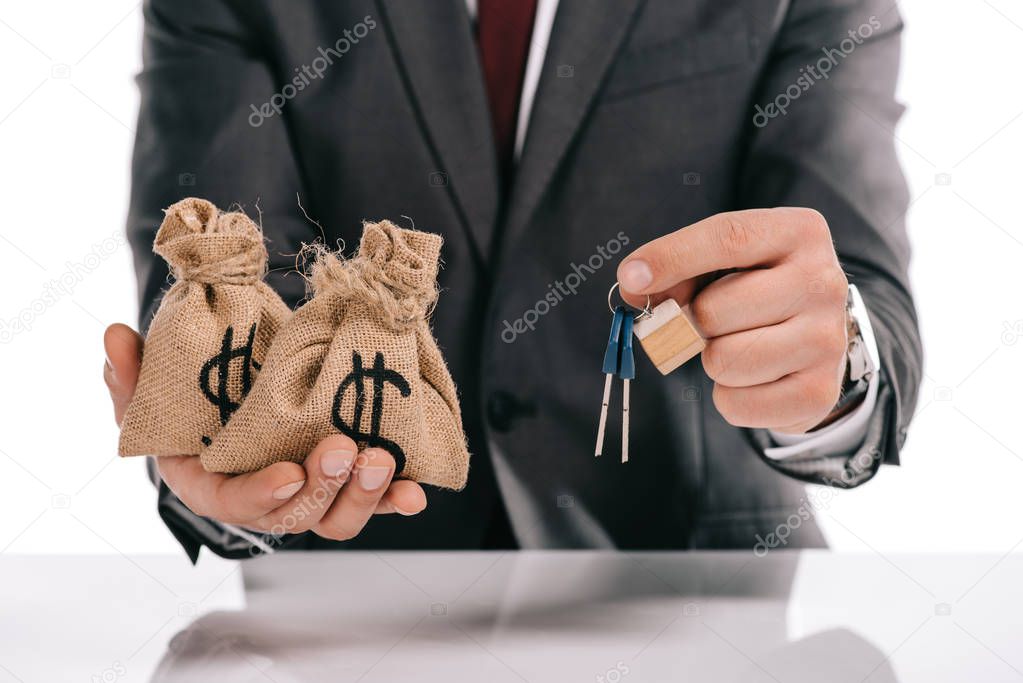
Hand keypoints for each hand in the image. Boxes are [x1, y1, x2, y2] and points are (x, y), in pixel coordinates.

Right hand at [103, 323, 425, 539]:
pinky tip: (416, 491)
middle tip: (343, 449)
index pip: (236, 504)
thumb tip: (116, 336)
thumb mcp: (155, 391)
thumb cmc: (191, 408)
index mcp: (215, 486)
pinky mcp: (344, 482)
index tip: (288, 474)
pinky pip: (373, 500)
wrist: (235, 408)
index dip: (263, 495)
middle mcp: (266, 501)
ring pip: (339, 515)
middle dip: (323, 487)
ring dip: (365, 494)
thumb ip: (134, 373)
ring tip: (381, 460)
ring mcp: (310, 495)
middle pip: (297, 516)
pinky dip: (396, 499)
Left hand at [617, 208, 847, 433]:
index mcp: (798, 233)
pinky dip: (729, 397)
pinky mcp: (819, 392)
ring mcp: (827, 339)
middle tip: (712, 322)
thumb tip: (633, 285)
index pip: (727, 238)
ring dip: (713, 360)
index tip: (631, 277)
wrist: (814, 338)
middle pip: (714, 310)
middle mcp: (823, 282)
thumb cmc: (755, 289)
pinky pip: (737, 403)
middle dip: (694, 322)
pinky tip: (753, 377)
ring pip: (724, 360)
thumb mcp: (721, 262)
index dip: (672, 258)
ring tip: (737, 346)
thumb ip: (676, 268)